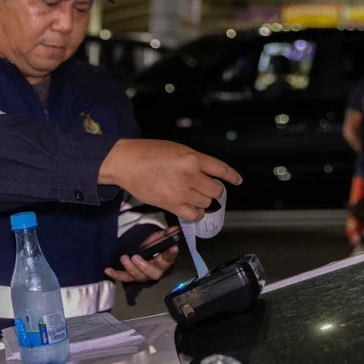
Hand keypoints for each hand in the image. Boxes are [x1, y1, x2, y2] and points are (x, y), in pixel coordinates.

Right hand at [100, 139, 240, 220]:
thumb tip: (204, 174)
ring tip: (194, 197)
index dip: (231, 176)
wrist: (126, 163)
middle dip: (214, 190)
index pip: (220, 169)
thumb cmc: (147, 153)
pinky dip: (196, 213)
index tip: (237, 181)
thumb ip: (193, 161)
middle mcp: (191, 175)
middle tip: (206, 189)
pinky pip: (194, 214)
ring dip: (203, 201)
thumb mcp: (176, 149)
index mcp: (192, 158)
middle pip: (216, 190)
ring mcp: (182, 191)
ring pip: (206, 203)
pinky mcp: (172, 204)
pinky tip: (191, 209)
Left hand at [104, 229, 178, 282]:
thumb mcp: (157, 238)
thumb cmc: (152, 246)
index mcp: (163, 262)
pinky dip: (115, 274)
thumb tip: (175, 228)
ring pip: (137, 276)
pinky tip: (107, 270)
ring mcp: (141, 275)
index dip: (171, 254)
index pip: (169, 258)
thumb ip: (165, 234)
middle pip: (151, 273)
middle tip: (135, 257)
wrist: (142, 252)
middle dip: (143, 266)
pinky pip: (123, 277)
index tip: (174, 247)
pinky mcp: (130, 276)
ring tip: (124, 258)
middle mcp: (153, 270)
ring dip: (130, 268)